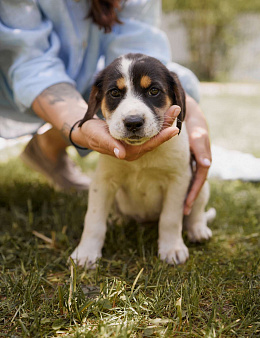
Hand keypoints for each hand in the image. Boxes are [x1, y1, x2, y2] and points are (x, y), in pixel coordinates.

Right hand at [74, 105, 180, 160]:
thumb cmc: (92, 134)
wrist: (87, 132)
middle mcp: (135, 149)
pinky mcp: (136, 135)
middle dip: (166, 124)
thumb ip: (109, 145)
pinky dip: (157, 119)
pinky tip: (164, 109)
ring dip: (164, 120)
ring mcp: (136, 142)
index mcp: (128, 152)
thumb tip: (120, 153)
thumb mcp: (98, 137)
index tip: (174, 129)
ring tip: (175, 107)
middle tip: (177, 109)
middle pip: (156, 137)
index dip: (162, 137)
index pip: (149, 145)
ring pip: (154, 132)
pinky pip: (150, 128)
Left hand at [184, 95, 211, 214]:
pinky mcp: (186, 156)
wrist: (186, 111)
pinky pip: (185, 171)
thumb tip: (206, 164)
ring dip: (186, 191)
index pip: (199, 178)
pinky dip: (182, 181)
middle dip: (190, 197)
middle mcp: (199, 160)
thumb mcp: (197, 131)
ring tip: (181, 206)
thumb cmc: (192, 120)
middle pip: (196, 181)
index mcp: (203, 156)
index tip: (186, 206)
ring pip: (191, 178)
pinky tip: (174, 188)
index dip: (193, 192)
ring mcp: (193, 159)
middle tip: (184, 212)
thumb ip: (201, 145)